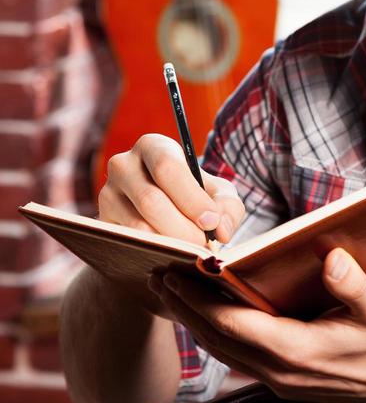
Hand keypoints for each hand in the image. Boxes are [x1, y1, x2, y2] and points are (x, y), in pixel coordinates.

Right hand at [99, 133, 244, 245]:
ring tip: (192, 252)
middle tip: (204, 246)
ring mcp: (107, 193)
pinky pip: (129, 242)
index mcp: (153, 146)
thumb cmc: (193, 199)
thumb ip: (228, 208)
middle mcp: (123, 164)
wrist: (162, 216)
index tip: (211, 222)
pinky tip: (172, 256)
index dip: (191, 198)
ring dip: (171, 244)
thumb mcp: (216, 195)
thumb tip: (222, 231)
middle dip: (183, 228)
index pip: (167, 168)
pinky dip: (154, 252)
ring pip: (138, 226)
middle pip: (151, 200)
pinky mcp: (102, 222)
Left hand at [150, 246, 365, 402]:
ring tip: (169, 293)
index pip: (234, 325)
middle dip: (183, 308)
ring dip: (192, 321)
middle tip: (155, 277)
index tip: (174, 276)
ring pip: (221, 350)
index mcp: (297, 353)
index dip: (200, 301)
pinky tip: (205, 314)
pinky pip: (234, 355)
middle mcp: (279, 372)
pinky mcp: (281, 380)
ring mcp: (278, 381)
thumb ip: (356, 286)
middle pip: (216, 340)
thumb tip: (333, 260)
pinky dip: (213, 332)